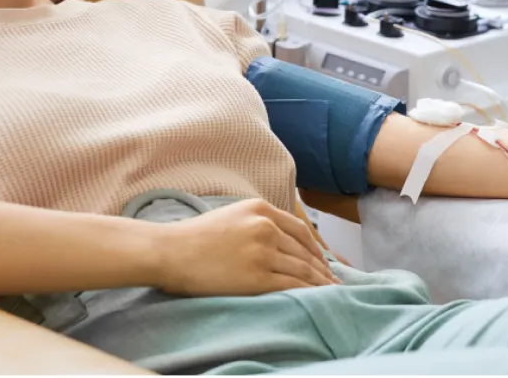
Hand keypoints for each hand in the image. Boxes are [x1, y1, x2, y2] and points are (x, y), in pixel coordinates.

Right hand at [156, 198, 340, 296]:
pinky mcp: (257, 276)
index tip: (325, 261)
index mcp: (259, 208)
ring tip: (331, 293)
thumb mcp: (231, 215)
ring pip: (303, 269)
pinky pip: (292, 285)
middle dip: (323, 268)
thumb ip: (258, 222)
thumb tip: (282, 241)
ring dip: (321, 283)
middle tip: (335, 281)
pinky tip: (316, 299)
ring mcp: (262, 251)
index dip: (316, 248)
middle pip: (305, 251)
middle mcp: (265, 226)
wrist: (172, 251)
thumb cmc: (196, 236)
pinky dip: (308, 293)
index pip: (300, 229)